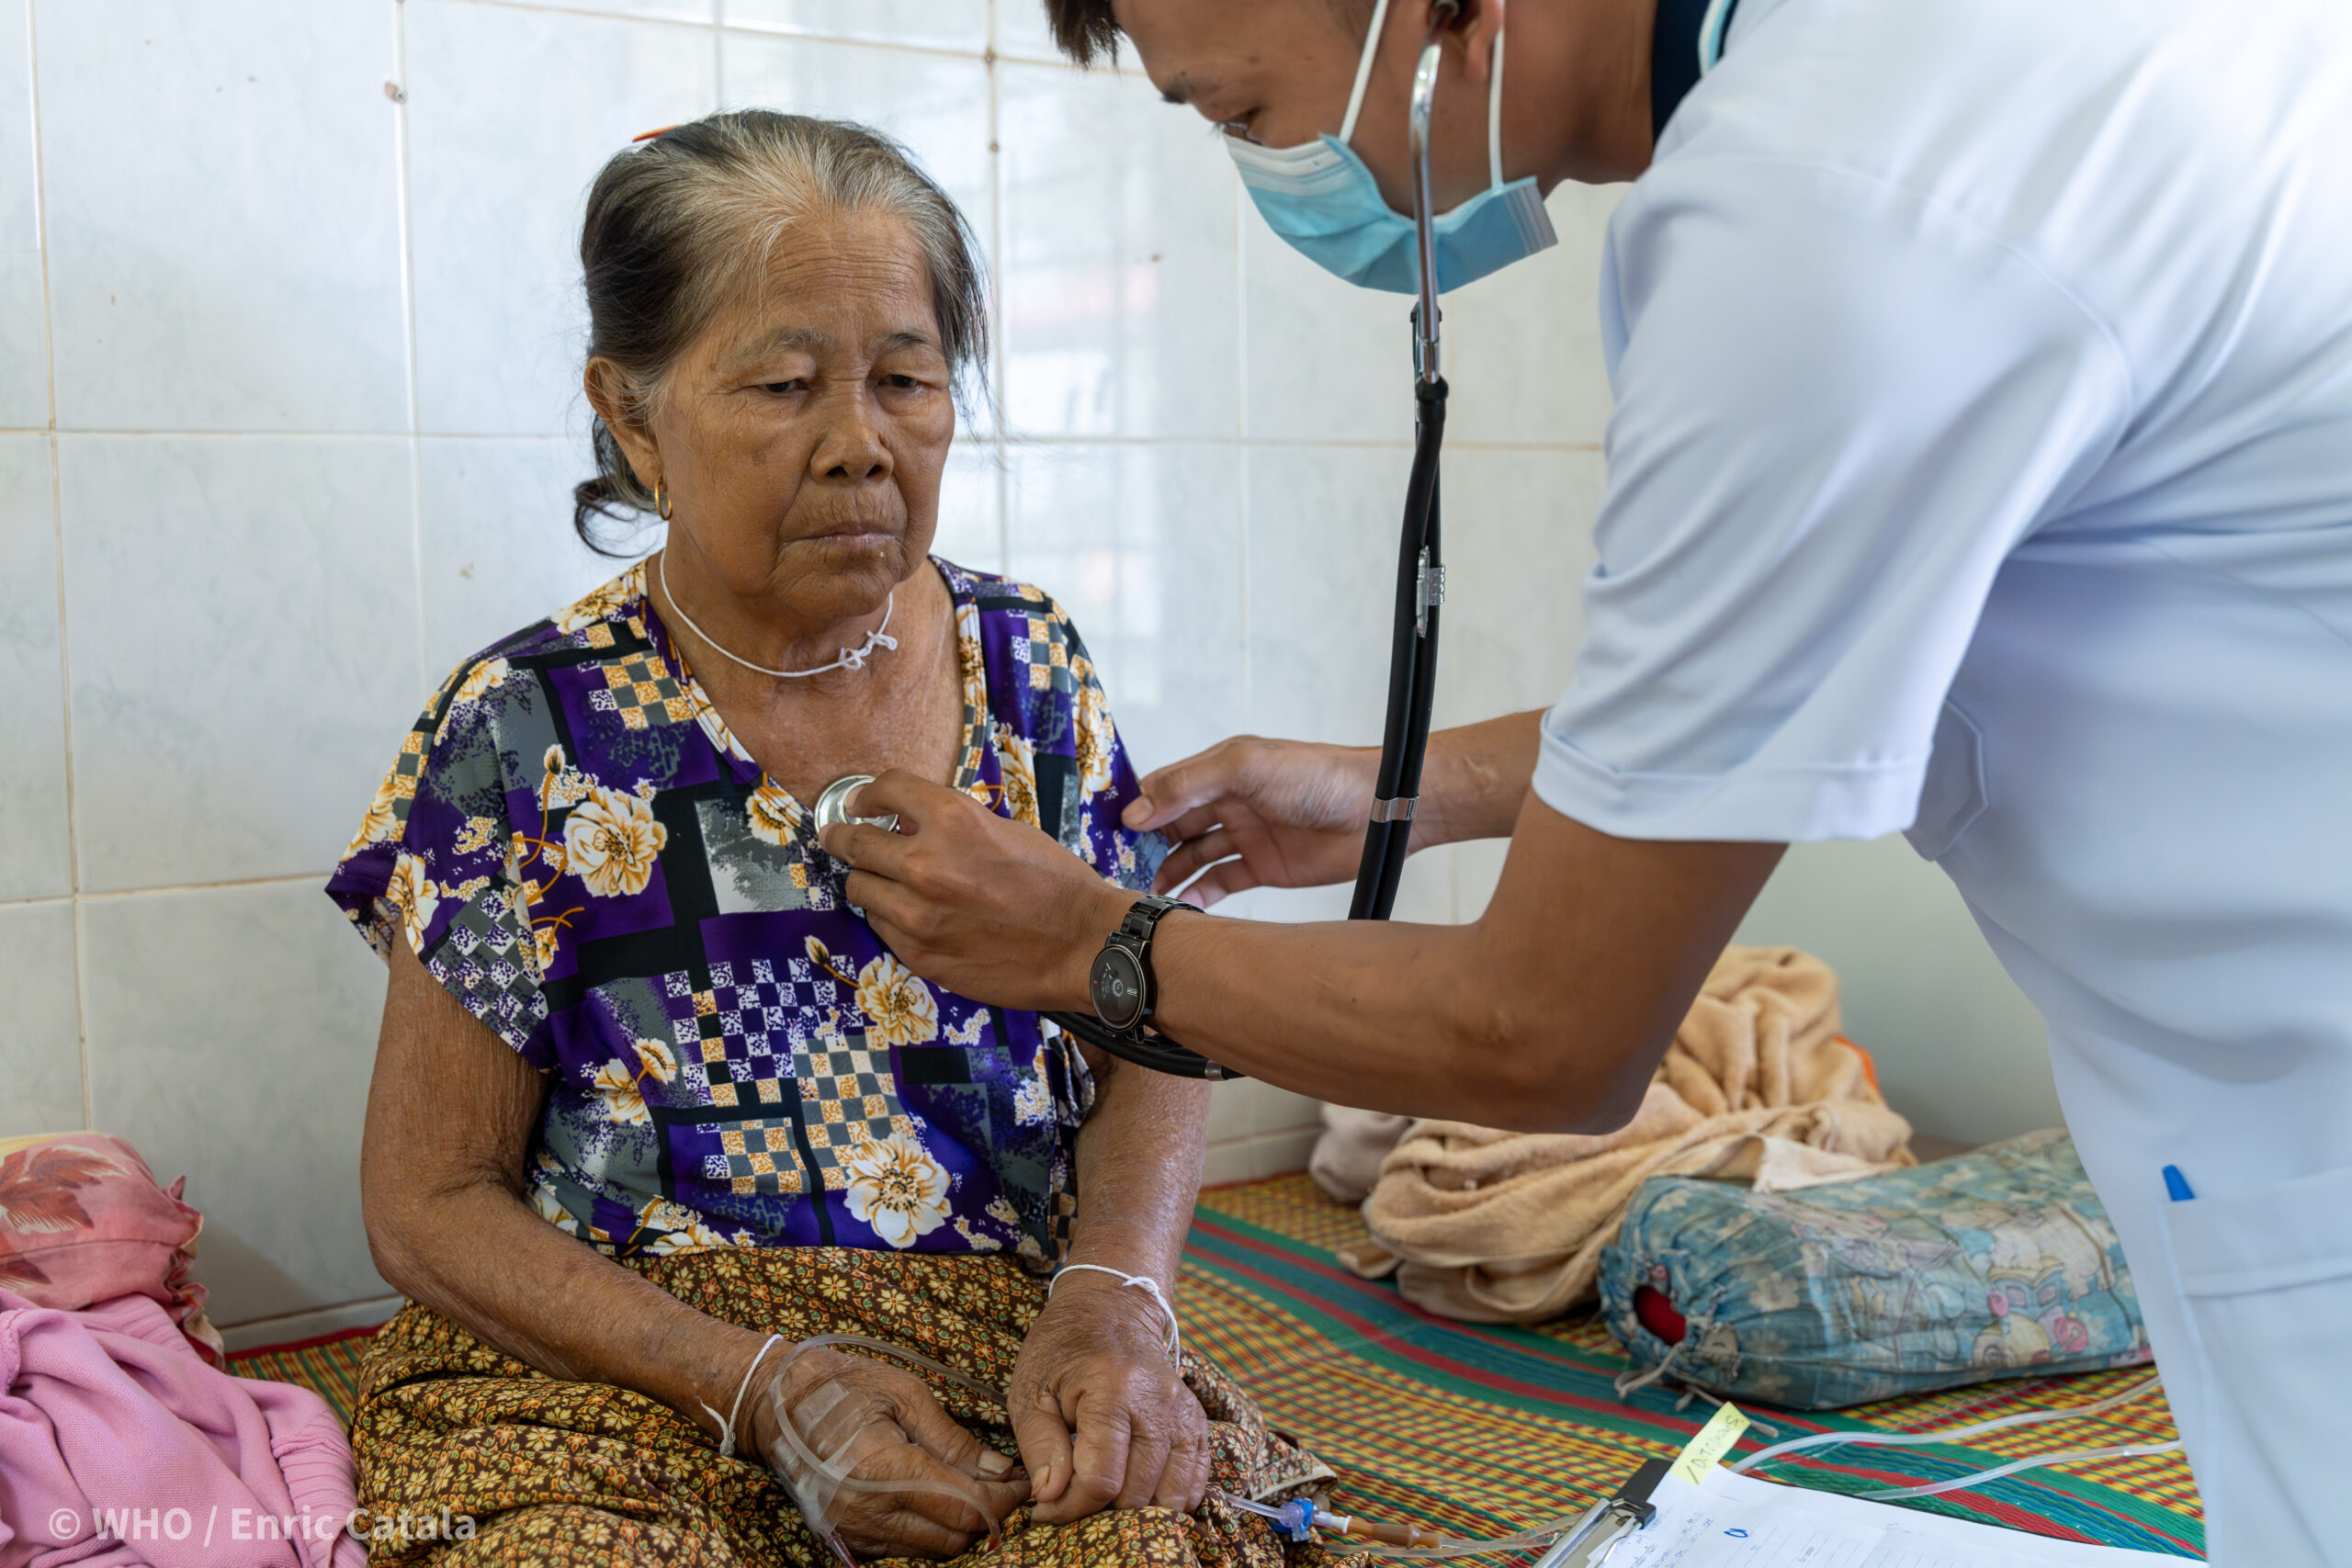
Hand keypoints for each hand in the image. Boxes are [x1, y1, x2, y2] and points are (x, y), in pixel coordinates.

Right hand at [752, 1342, 1028, 1560]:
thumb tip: (997, 1469)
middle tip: (1005, 1487)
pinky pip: (903, 1550)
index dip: (1003, 1499)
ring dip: (960, 1528)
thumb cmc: (843, 1388)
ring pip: (930, 1551)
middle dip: (988, 1516)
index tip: (1022, 1481)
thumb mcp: (904, 1396)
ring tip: (977, 1493)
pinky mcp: (846, 1539)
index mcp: (884, 1470)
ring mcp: (853, 1531)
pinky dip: (929, 1533)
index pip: (964, 1506)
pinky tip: (939, 1502)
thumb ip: (952, 1440)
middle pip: (952, 1538)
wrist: (776, 1406)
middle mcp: (867, 1512)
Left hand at [821, 771, 1130, 1010]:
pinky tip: (913, 916)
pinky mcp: (920, 954)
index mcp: (953, 819)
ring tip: (887, 883)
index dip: (868, 794)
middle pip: (855, 842)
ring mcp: (918, 915)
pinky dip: (890, 918)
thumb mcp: (1005, 830)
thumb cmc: (1055, 883)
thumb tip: (907, 825)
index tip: (861, 803)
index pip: (886, 789)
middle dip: (843, 836)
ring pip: (861, 889)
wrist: (1083, 943)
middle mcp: (926, 864)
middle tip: (838, 837)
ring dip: (871, 881)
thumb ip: (951, 825)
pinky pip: (882, 928)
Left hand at [1007, 1273, 1209, 1522]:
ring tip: (1104, 1501)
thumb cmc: (1061, 1350)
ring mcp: (1182, 1412)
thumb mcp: (1030, 1391)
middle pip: (1138, 1493)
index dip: (1070, 1508)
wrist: (1110, 1308)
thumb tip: (1050, 1499)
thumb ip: (1040, 1446)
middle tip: (1073, 1504)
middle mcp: (1156, 1402)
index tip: (1046, 1511)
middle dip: (1101, 1513)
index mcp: (1111, 1390)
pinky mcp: (1196, 1421)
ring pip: (1172, 1495)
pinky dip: (1170, 1500)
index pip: (1101, 1479)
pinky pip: (1195, 1481)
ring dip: (1137, 1512)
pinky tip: (1139, 1495)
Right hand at [1122, 736, 1395, 906]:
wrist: (1375, 809)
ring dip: (1167, 874)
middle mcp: (1227, 801)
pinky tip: (1179, 907)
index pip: (1164, 789)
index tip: (1105, 834)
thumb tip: (1136, 812)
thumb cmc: (1317, 775)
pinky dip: (1197, 895)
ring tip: (1143, 895)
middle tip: (1116, 872)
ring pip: (1191, 857)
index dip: (1136, 809)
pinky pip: (1219, 882)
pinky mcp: (1262, 867)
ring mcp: (1244, 835)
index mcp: (1219, 770)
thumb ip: (1189, 786)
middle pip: (1172, 826)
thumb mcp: (1245, 767)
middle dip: (1144, 847)